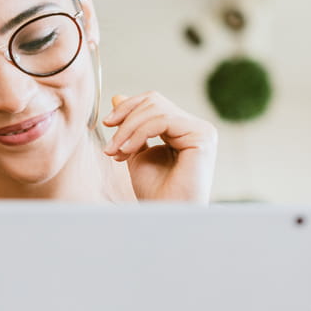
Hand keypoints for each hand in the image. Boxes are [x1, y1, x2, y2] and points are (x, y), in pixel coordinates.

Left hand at [100, 91, 217, 202]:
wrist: (164, 214)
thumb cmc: (154, 191)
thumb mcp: (135, 151)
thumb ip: (131, 126)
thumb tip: (118, 96)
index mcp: (183, 129)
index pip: (154, 102)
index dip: (128, 108)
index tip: (107, 124)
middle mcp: (196, 127)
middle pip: (154, 102)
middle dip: (125, 119)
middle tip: (110, 145)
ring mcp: (202, 130)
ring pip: (156, 109)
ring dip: (128, 129)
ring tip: (115, 152)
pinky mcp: (202, 136)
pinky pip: (163, 120)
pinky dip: (139, 133)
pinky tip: (128, 151)